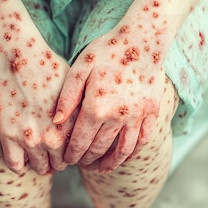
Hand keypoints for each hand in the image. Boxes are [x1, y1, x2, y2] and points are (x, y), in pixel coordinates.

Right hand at [0, 34, 75, 174]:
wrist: (19, 56)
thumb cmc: (50, 68)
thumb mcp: (77, 89)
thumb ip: (83, 113)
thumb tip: (95, 128)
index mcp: (71, 126)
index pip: (79, 153)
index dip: (76, 152)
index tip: (72, 147)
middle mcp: (52, 136)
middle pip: (61, 165)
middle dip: (61, 159)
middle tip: (57, 151)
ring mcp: (29, 138)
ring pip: (41, 168)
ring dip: (43, 163)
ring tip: (42, 153)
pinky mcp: (8, 136)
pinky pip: (16, 165)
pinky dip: (21, 164)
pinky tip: (24, 155)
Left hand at [53, 24, 167, 171]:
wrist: (143, 39)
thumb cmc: (108, 50)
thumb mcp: (80, 68)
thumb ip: (67, 97)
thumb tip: (56, 122)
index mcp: (96, 107)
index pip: (80, 142)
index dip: (71, 155)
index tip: (66, 161)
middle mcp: (117, 117)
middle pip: (99, 149)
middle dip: (86, 161)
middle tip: (79, 164)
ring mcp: (137, 117)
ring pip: (122, 151)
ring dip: (109, 163)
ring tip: (99, 168)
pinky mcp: (152, 113)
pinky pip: (142, 141)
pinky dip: (131, 153)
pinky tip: (123, 157)